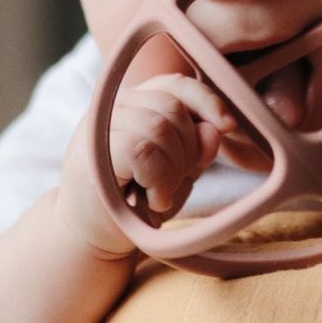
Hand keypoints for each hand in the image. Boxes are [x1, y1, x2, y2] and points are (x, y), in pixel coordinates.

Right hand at [57, 72, 236, 256]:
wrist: (95, 237)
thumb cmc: (136, 202)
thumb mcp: (178, 172)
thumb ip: (197, 148)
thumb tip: (216, 128)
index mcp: (135, 103)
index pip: (176, 84)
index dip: (206, 100)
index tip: (228, 126)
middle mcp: (114, 106)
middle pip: (173, 107)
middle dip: (188, 149)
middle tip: (173, 182)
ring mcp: (100, 126)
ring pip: (160, 128)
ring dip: (173, 170)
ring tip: (159, 193)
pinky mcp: (93, 151)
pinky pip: (143, 150)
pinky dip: (158, 180)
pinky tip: (152, 199)